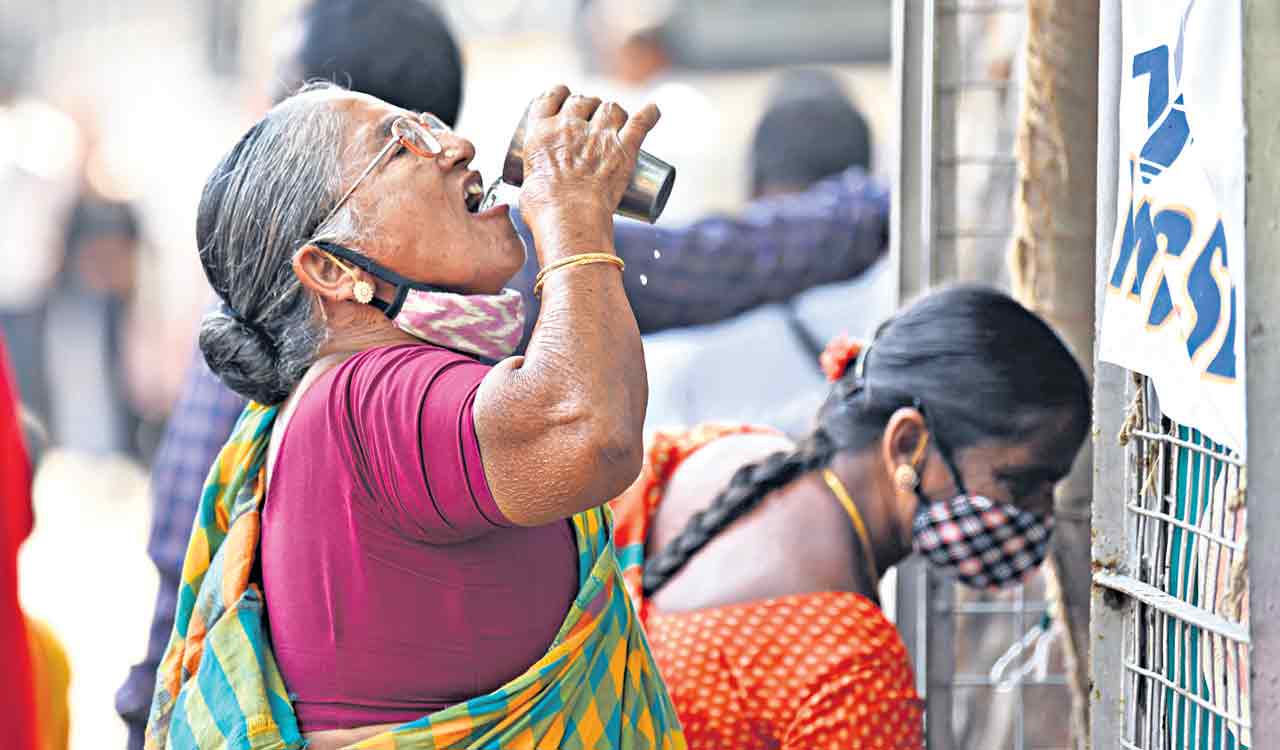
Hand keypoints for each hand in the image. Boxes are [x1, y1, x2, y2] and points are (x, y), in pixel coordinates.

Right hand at [518, 85, 659, 259]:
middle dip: (588, 106)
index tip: (565, 99)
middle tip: (592, 122)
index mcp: (542, 131)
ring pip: (610, 108)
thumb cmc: (545, 209)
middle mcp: (570, 126)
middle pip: (582, 100)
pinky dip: (649, 114)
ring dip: (613, 112)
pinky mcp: (624, 149)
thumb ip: (536, 174)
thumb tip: (541, 183)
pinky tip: (653, 110)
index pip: (551, 96)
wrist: (570, 218)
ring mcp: (599, 135)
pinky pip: (641, 122)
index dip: (560, 94)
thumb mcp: (528, 183)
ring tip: (615, 124)